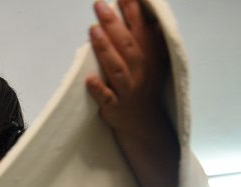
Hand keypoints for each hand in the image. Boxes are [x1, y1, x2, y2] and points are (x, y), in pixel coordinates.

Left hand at [86, 0, 169, 137]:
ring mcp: (127, 89)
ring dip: (105, 50)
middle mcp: (139, 71)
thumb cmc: (143, 85)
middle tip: (99, 6)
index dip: (132, 11)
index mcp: (148, 56)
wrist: (144, 122)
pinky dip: (98, 89)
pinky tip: (89, 80)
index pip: (140, 29)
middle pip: (126, 45)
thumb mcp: (152, 60)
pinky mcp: (115, 107)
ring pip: (116, 68)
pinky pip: (107, 98)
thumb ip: (148, 38)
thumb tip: (146, 14)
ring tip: (93, 30)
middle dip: (113, 24)